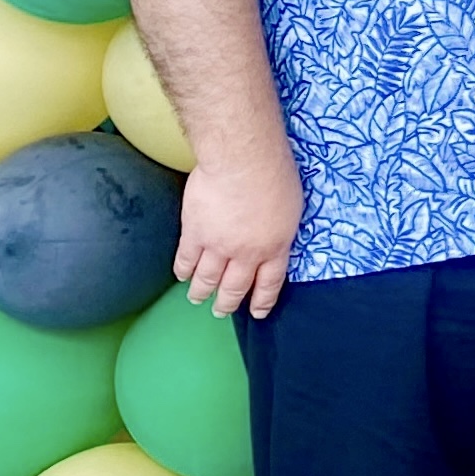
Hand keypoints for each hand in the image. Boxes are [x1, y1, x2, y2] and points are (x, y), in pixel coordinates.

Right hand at [178, 151, 303, 318]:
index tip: (256, 313)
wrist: (243, 162)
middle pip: (235, 287)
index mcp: (275, 247)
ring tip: (196, 299)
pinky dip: (183, 270)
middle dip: (227, 303)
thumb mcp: (293, 209)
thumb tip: (274, 240)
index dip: (262, 301)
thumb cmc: (275, 175)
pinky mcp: (194, 234)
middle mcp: (247, 254)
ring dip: (201, 292)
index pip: (270, 283)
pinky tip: (181, 275)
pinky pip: (186, 259)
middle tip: (220, 312)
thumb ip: (281, 231)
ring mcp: (218, 246)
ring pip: (207, 279)